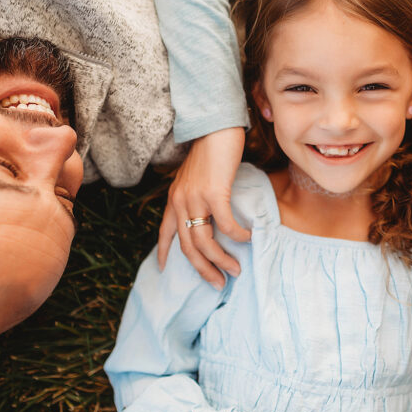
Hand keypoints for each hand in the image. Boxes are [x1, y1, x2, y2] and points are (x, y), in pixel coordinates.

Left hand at [159, 127, 250, 287]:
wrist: (216, 127)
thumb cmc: (211, 150)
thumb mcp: (195, 177)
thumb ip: (196, 195)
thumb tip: (208, 212)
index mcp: (174, 199)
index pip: (166, 232)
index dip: (164, 252)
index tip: (163, 269)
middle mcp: (181, 202)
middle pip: (187, 247)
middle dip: (202, 269)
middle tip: (217, 283)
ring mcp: (196, 198)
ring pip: (204, 242)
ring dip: (221, 260)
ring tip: (235, 270)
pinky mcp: (214, 193)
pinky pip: (225, 224)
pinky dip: (237, 235)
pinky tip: (248, 237)